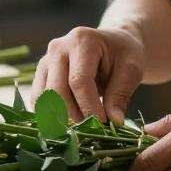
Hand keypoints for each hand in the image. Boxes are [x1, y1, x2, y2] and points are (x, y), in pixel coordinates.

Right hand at [30, 26, 144, 123]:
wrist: (112, 44)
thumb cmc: (123, 54)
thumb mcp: (131, 69)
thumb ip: (120, 94)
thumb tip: (114, 122)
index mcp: (82, 40)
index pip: (79, 80)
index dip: (89, 106)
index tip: (103, 124)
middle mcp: (58, 48)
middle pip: (56, 90)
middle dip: (73, 115)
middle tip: (92, 129)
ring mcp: (45, 61)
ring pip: (43, 98)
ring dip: (60, 118)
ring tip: (82, 127)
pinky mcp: (41, 75)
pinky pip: (39, 100)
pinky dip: (51, 115)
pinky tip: (69, 123)